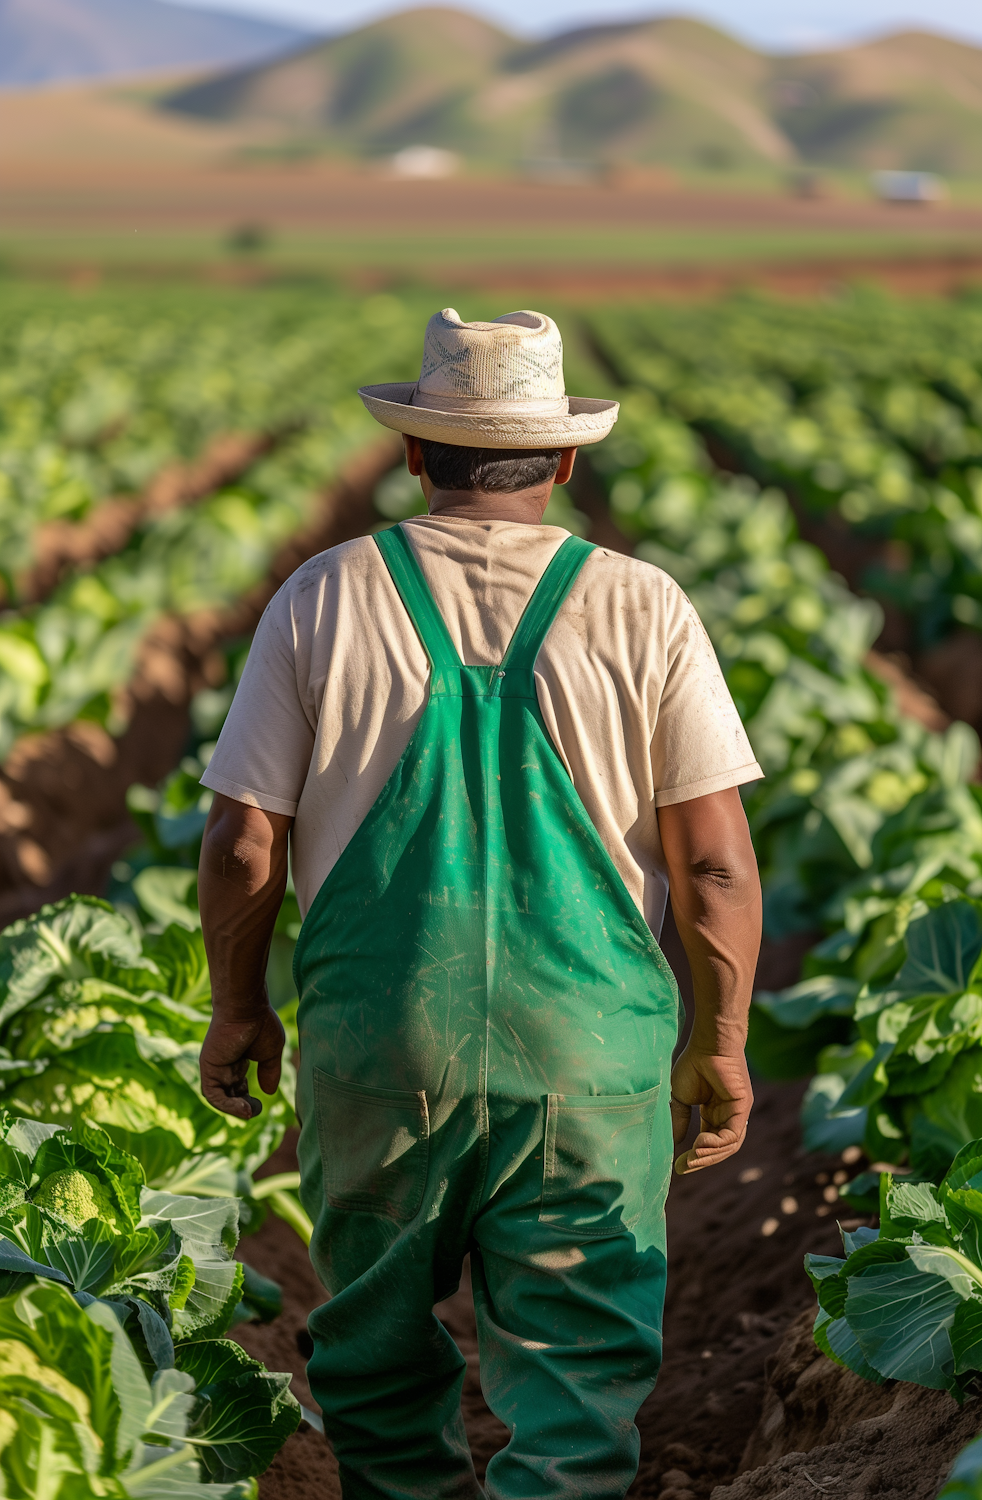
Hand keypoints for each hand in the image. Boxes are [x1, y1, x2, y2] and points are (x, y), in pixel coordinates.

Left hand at [199, 1003, 285, 1119]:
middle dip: (241, 1107)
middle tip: (255, 1110)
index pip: (237, 1088)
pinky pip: (212, 1094)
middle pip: (228, 1095)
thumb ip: (270, 1072)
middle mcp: (224, 1066)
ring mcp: (214, 1067)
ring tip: (249, 1112)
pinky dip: (226, 1105)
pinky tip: (242, 1107)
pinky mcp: (208, 1068)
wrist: (246, 1008)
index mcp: (237, 1061)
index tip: (259, 1103)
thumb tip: (268, 1092)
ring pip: (219, 1098)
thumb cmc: (261, 1024)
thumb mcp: (271, 1053)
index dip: (246, 1100)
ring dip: (234, 1109)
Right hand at [670, 1045, 752, 1174]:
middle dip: (702, 1161)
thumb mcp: (680, 1098)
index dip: (695, 1156)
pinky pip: (732, 1135)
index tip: (678, 1166)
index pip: (709, 1143)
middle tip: (684, 1167)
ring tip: (691, 1158)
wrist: (707, 1044)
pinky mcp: (743, 1108)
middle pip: (720, 1149)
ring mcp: (738, 1113)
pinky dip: (716, 1144)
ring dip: (709, 1156)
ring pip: (728, 1147)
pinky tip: (699, 1144)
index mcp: (714, 1114)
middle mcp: (728, 1116)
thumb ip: (679, 1120)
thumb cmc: (693, 1064)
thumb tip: (675, 1143)